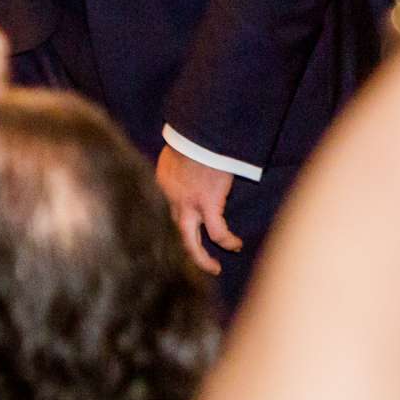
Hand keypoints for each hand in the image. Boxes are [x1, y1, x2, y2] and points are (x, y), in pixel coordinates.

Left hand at [156, 145, 240, 275]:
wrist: (198, 132)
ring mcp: (188, 203)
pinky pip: (217, 231)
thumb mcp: (177, 150)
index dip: (183, 219)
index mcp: (164, 183)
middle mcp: (171, 197)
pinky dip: (227, 240)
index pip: (171, 209)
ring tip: (213, 267)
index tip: (195, 224)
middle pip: (175, 230)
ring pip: (189, 241)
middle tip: (198, 260)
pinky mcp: (207, 203)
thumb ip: (182, 164)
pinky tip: (236, 245)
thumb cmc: (192, 137)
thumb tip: (189, 167)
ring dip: (201, 257)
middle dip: (186, 248)